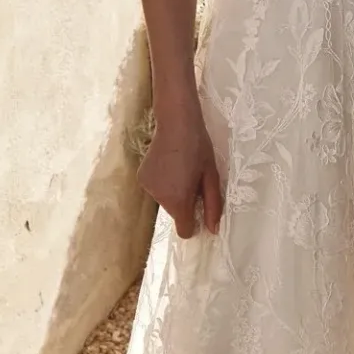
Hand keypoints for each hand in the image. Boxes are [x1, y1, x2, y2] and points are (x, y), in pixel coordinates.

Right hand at [138, 103, 223, 237]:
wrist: (176, 122)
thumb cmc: (199, 148)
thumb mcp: (211, 177)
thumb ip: (213, 206)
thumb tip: (213, 230)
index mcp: (179, 200)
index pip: (184, 230)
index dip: (193, 223)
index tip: (199, 208)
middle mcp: (160, 198)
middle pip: (175, 212)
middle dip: (184, 202)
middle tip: (192, 178)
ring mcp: (148, 188)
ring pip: (165, 200)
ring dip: (173, 191)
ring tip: (179, 168)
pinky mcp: (140, 178)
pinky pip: (156, 189)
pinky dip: (162, 182)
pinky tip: (168, 164)